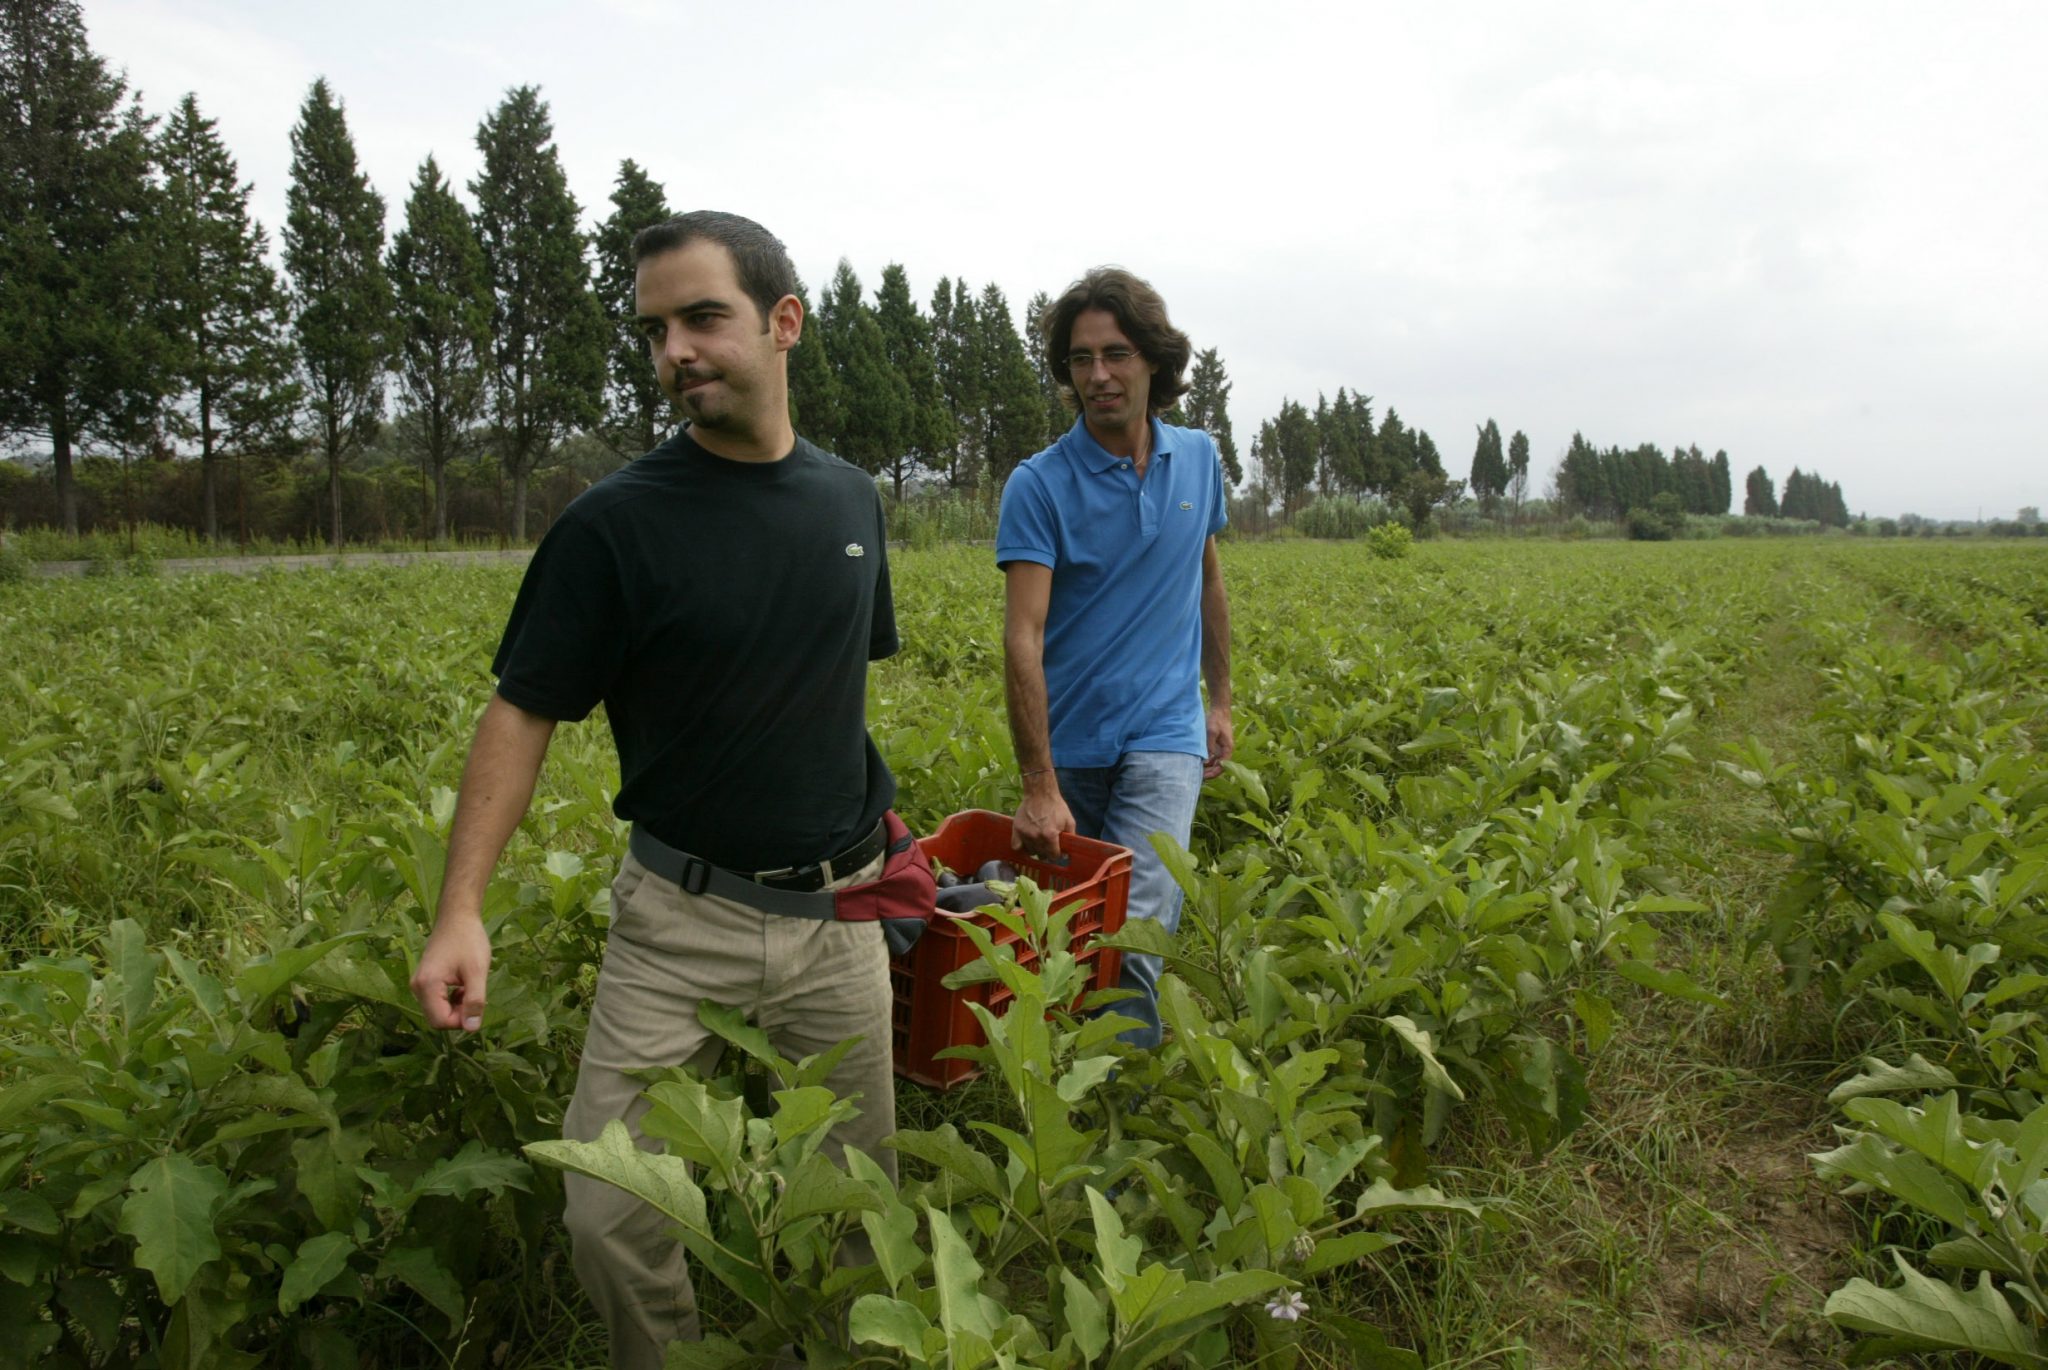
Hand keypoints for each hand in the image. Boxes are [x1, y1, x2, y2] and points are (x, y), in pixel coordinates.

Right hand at [411, 914, 492, 1031]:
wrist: (457, 916)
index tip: (478, 1004)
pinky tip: (463, 984)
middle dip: (459, 1014)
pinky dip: (452, 999)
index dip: (461, 1020)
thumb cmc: (468, 940)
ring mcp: (418, 984)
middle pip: (438, 1019)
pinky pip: (437, 1002)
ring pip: (438, 1011)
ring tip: (470, 986)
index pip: (441, 1022)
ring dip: (457, 1006)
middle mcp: (417, 988)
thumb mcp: (477, 971)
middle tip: (475, 994)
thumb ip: (475, 1001)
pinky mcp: (424, 981)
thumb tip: (472, 1029)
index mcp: (427, 986)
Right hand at [1011, 782, 1074, 861]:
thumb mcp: (1069, 821)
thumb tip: (1067, 853)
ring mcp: (1025, 833)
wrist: (1040, 792)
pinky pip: (1016, 846)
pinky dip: (1021, 847)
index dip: (1057, 854)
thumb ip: (1070, 837)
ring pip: (1030, 852)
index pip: (1053, 856)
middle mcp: (1036, 837)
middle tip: (1049, 845)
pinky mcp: (1017, 829)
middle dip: (1047, 852)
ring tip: (1039, 842)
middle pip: (1042, 855)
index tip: (1057, 851)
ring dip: (1036, 850)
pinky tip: (1027, 842)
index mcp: (1050, 835)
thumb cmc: (1056, 806)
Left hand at [1203, 704, 1234, 780]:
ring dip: (1206, 768)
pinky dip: (1205, 761)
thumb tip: (1206, 761)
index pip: (1222, 766)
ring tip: (1195, 771)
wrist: (1219, 710)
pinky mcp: (1215, 746)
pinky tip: (1196, 763)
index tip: (1203, 776)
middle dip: (1209, 773)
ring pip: (1214, 763)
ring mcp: (1220, 749)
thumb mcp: (1212, 732)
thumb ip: (1209, 746)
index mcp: (1227, 749)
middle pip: (1218, 767)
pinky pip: (1211, 757)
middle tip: (1197, 776)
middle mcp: (1225, 751)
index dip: (1213, 773)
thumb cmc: (1216, 720)